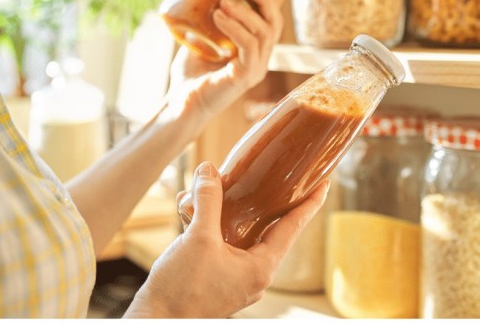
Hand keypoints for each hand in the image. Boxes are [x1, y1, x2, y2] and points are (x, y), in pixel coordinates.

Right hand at [123, 161, 329, 318]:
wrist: (156, 320)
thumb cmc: (181, 289)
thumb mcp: (198, 238)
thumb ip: (207, 201)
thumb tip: (210, 170)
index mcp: (261, 267)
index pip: (293, 227)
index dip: (309, 202)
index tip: (323, 182)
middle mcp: (255, 275)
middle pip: (271, 229)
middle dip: (269, 201)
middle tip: (281, 177)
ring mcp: (237, 279)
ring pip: (243, 235)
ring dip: (231, 211)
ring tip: (221, 186)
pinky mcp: (219, 280)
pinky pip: (224, 245)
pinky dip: (213, 225)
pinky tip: (193, 210)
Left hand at [165, 0, 292, 123]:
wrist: (180, 104)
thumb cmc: (189, 76)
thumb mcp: (198, 39)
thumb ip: (203, 22)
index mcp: (254, 51)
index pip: (271, 21)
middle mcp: (260, 60)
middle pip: (274, 24)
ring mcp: (255, 70)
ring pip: (264, 34)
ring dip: (244, 13)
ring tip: (224, 1)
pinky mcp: (246, 77)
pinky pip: (249, 47)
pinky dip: (235, 28)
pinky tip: (219, 17)